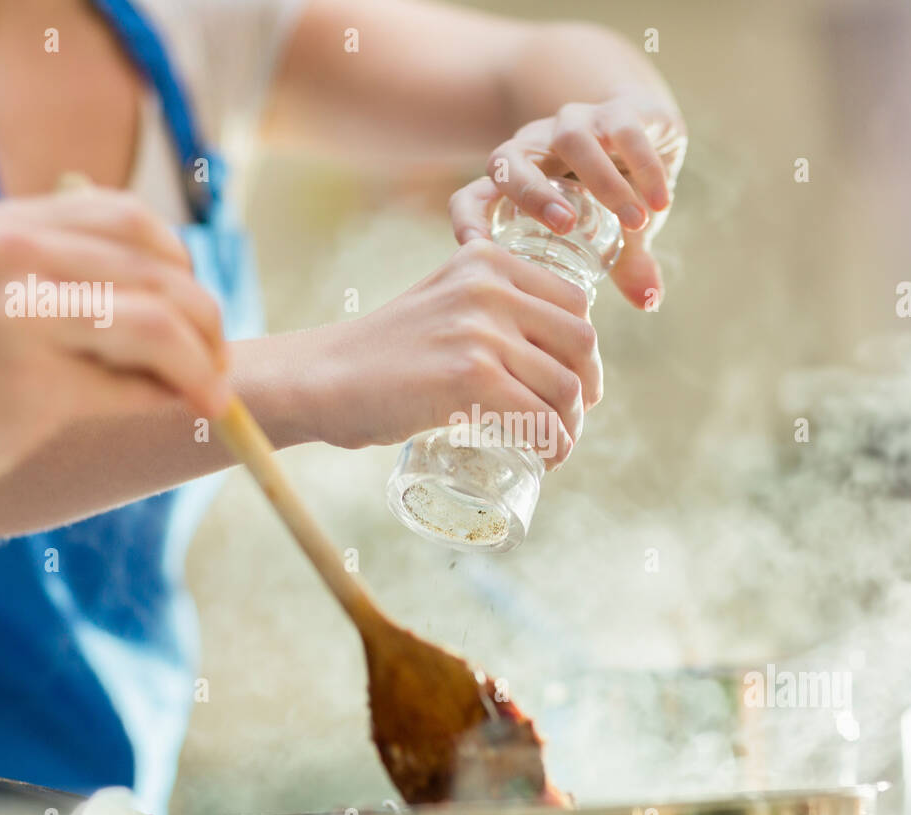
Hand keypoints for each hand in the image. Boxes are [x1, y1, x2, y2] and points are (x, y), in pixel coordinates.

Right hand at [0, 188, 230, 526]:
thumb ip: (71, 282)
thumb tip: (188, 318)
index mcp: (8, 222)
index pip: (132, 219)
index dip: (184, 266)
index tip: (196, 311)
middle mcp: (14, 253)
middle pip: (163, 272)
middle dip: (210, 323)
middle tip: (218, 365)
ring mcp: (19, 315)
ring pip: (164, 322)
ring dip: (206, 364)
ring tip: (211, 393)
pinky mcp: (28, 384)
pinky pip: (136, 384)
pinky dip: (172, 397)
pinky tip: (174, 410)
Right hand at [306, 239, 600, 466]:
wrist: (325, 378)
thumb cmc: (385, 352)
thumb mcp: (443, 299)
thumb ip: (487, 303)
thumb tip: (549, 346)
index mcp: (487, 259)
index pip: (573, 304)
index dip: (583, 350)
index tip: (576, 382)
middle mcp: (488, 285)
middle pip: (580, 342)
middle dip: (586, 389)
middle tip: (570, 420)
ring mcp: (480, 330)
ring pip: (564, 387)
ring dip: (570, 427)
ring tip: (554, 446)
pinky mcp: (470, 376)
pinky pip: (539, 419)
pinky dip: (553, 447)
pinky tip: (547, 459)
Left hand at [451, 96, 686, 309]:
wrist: (650, 128)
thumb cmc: (615, 189)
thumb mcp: (614, 233)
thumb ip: (626, 266)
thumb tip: (648, 302)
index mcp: (517, 182)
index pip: (474, 197)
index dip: (467, 220)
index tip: (476, 251)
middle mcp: (535, 148)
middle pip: (508, 161)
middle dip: (533, 194)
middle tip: (567, 228)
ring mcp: (574, 123)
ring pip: (572, 141)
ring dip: (603, 183)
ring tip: (635, 224)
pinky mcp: (617, 109)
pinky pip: (624, 132)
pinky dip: (644, 168)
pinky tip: (661, 203)